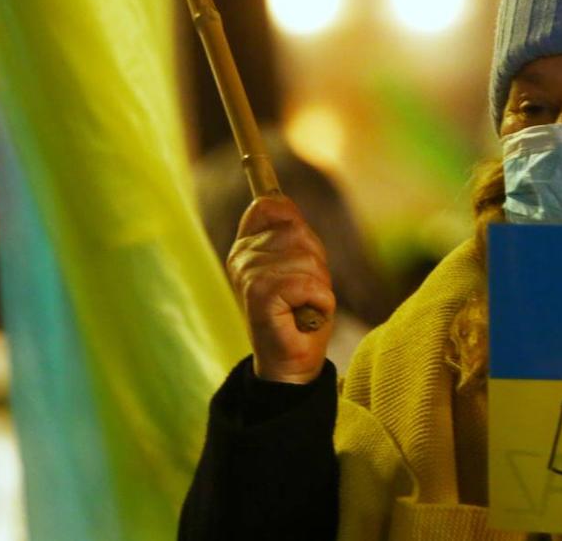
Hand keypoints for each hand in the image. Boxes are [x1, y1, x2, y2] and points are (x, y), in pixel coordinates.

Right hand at [227, 196, 335, 383]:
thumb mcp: (301, 263)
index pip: (271, 206)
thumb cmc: (300, 313)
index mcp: (246, 245)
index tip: (299, 258)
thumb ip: (292, 231)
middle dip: (315, 263)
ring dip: (318, 284)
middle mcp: (241, 256)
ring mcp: (248, 274)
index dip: (295, 226)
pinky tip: (305, 316)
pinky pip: (308, 283)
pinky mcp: (260, 295)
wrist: (292, 362)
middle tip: (304, 293)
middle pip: (298, 230)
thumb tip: (277, 198)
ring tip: (304, 306)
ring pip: (306, 257)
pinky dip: (320, 301)